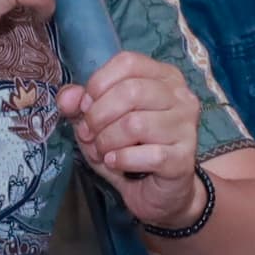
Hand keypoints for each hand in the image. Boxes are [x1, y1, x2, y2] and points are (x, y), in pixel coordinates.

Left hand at [60, 49, 204, 224]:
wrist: (157, 192)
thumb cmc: (130, 149)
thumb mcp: (99, 122)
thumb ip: (81, 104)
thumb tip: (67, 97)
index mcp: (163, 77)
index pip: (128, 63)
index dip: (99, 83)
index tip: (86, 107)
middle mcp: (181, 97)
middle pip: (131, 91)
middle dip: (98, 116)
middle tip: (88, 135)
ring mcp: (186, 127)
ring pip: (136, 124)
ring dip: (107, 141)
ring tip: (102, 152)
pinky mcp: (184, 158)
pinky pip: (148, 154)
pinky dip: (121, 160)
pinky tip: (115, 163)